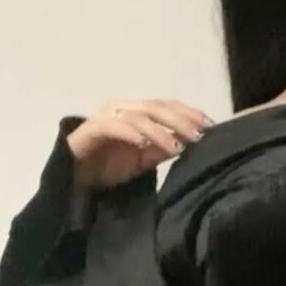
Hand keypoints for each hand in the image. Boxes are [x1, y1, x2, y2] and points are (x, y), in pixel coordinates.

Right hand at [65, 99, 214, 190]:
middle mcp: (123, 109)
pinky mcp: (91, 128)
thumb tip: (190, 143)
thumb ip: (163, 149)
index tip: (210, 125)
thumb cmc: (108, 166)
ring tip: (176, 146)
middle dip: (180, 120)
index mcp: (137, 113)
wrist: (74, 179)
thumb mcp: (143, 160)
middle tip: (198, 135)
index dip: (189, 112)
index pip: (167, 106)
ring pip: (138, 116)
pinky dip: (129, 132)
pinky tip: (143, 142)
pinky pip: (112, 126)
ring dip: (159, 130)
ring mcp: (106, 117)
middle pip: (156, 107)